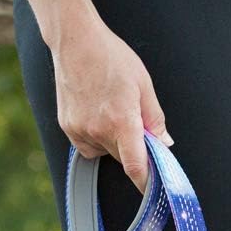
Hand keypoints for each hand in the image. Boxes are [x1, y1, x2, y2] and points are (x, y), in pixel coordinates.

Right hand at [51, 16, 173, 193]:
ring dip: (115, 142)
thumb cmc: (112, 58)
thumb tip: (164, 143)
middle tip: (136, 124)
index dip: (146, 182)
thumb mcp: (145, 87)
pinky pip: (88, 145)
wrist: (76, 40)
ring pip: (106, 151)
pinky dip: (98, 137)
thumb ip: (155, 120)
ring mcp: (79, 129)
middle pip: (123, 157)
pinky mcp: (66, 126)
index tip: (154, 189)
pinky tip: (99, 114)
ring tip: (113, 110)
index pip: (135, 166)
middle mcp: (98, 130)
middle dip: (134, 148)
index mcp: (122, 122)